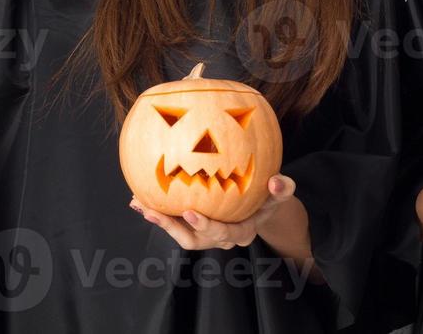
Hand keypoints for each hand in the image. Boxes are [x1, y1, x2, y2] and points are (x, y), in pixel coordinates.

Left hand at [130, 174, 299, 251]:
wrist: (259, 204)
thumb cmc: (269, 196)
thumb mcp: (281, 192)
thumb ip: (283, 189)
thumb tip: (277, 181)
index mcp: (241, 232)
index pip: (223, 234)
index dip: (206, 226)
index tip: (190, 212)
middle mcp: (220, 239)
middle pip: (193, 240)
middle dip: (171, 227)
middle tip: (152, 211)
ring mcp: (205, 235)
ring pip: (179, 234)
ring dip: (159, 221)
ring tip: (140, 204)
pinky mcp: (193, 226)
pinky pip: (173, 222)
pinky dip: (157, 211)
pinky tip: (138, 197)